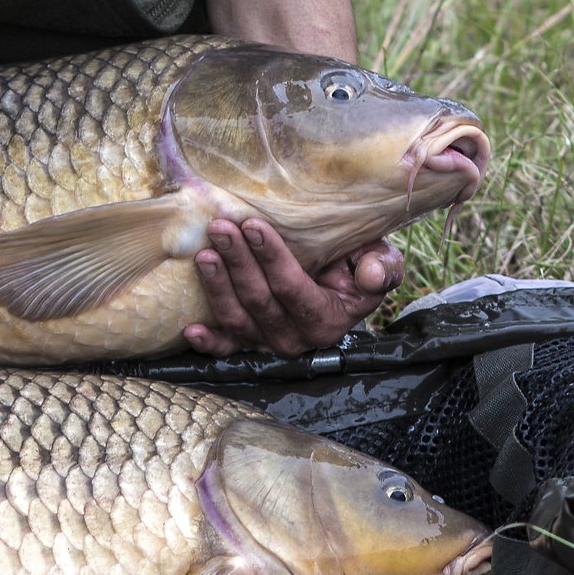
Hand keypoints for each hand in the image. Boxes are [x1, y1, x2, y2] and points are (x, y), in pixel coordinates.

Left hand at [184, 222, 403, 357]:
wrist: (344, 285)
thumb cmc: (358, 268)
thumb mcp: (380, 263)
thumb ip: (382, 269)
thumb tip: (373, 274)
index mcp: (327, 321)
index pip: (294, 290)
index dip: (273, 259)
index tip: (254, 226)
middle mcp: (295, 339)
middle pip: (260, 301)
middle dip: (238, 263)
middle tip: (221, 228)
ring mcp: (268, 343)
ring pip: (238, 319)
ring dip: (218, 287)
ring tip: (205, 254)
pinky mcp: (248, 343)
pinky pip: (226, 348)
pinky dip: (209, 342)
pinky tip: (192, 328)